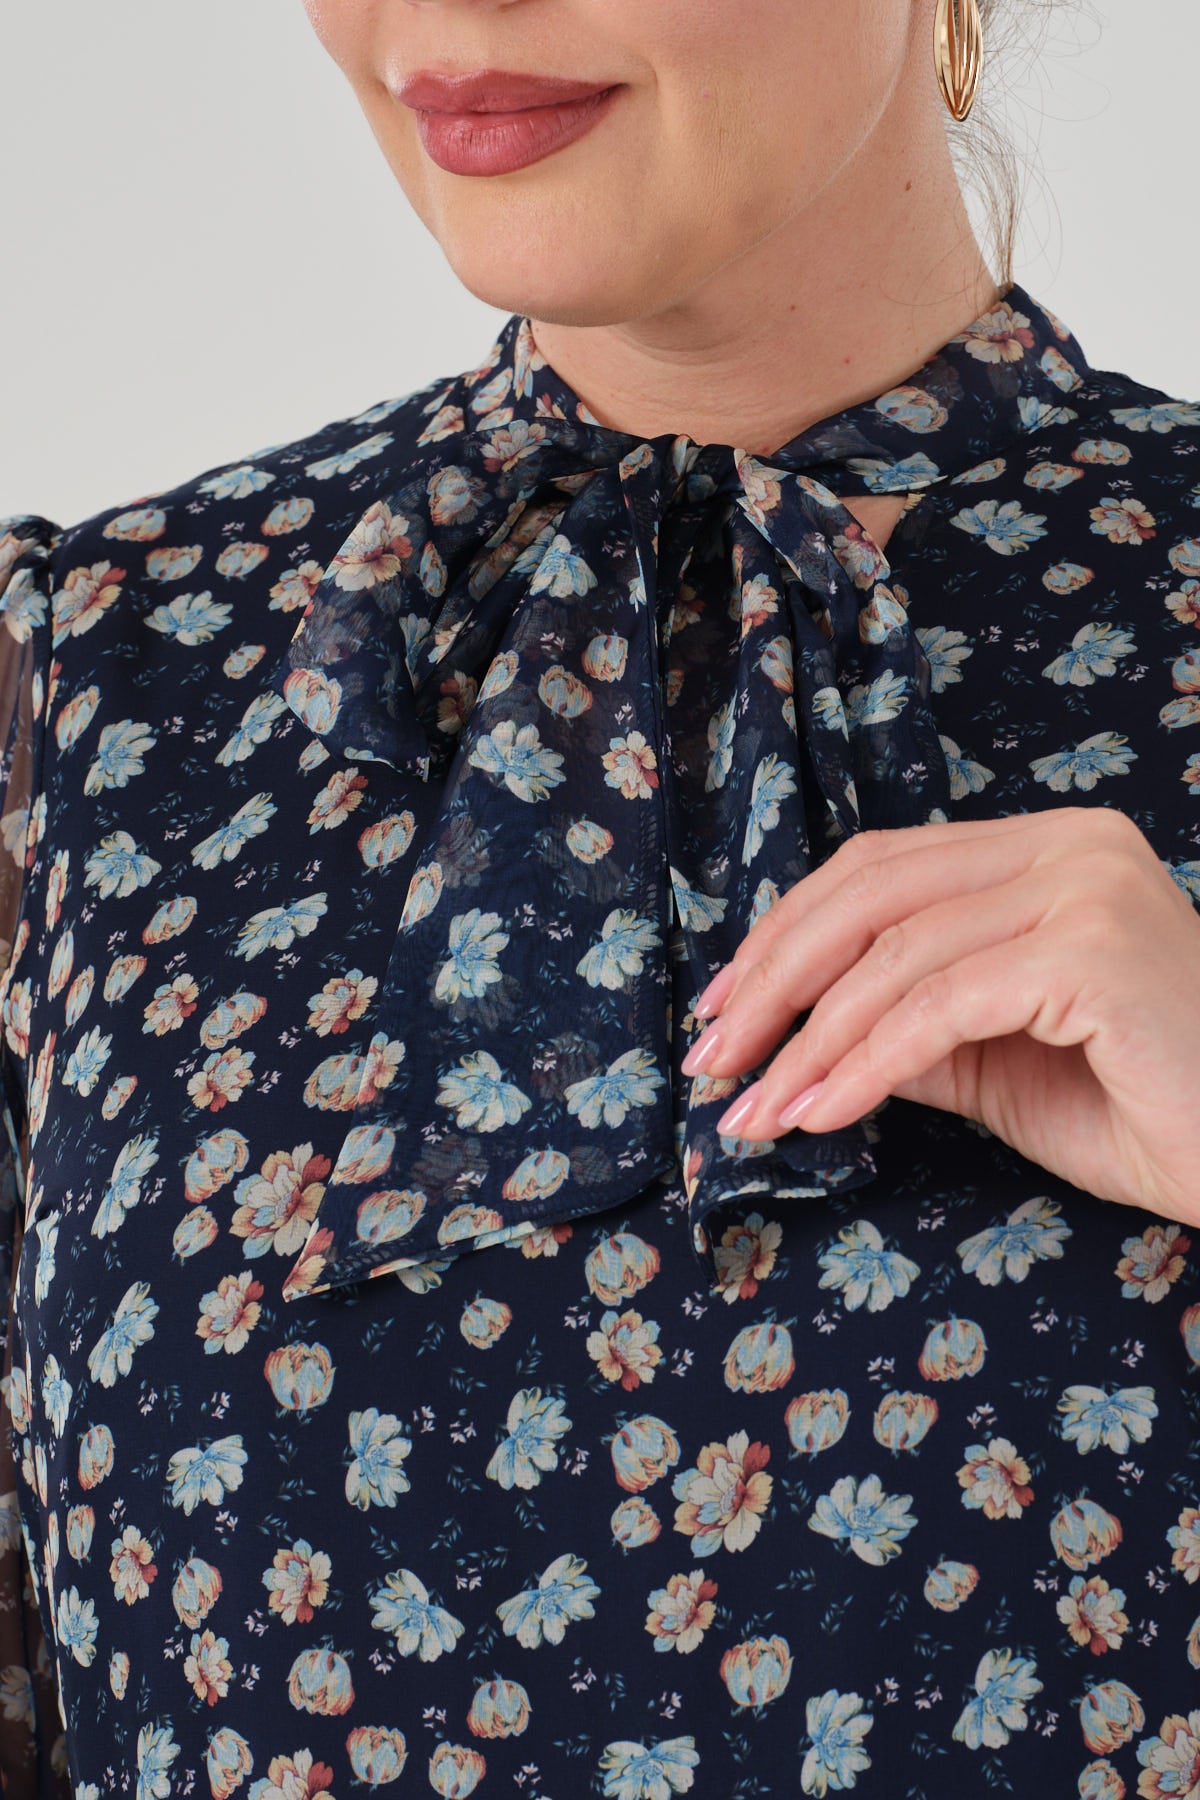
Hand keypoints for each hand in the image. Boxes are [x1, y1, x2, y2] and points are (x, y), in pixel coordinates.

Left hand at [681, 807, 1199, 1223]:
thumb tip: (797, 1031)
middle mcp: (1069, 844)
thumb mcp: (996, 1060)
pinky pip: (938, 1009)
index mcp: (1047, 848)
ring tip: (753, 1110)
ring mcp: (1085, 886)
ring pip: (894, 957)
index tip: (722, 1006)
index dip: (787, 933)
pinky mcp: (1091, 949)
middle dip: (773, 980)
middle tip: (711, 1057)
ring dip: (807, 1043)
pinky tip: (818, 1115)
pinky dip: (863, 1067)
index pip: (881, 868)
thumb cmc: (1147, 1110)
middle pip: (871, 893)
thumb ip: (906, 1025)